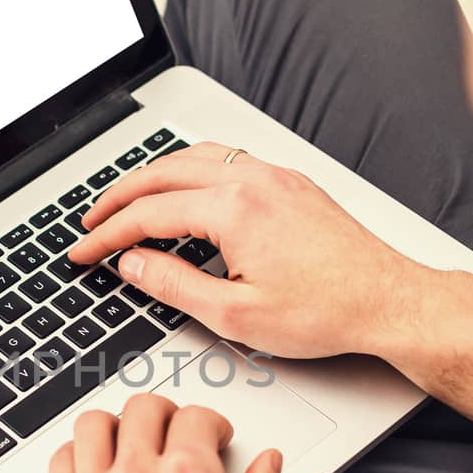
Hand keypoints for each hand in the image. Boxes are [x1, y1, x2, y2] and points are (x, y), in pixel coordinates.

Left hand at [46, 393, 282, 472]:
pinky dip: (78, 455)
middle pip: (144, 409)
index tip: (212, 437)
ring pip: (94, 424)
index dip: (210, 422)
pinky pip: (60, 462)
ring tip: (131, 445)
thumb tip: (268, 464)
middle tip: (175, 436)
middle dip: (166, 416)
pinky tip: (95, 471)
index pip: (194, 417)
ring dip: (117, 426)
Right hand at [69, 143, 439, 359]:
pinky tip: (185, 188)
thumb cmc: (327, 311)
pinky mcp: (292, 184)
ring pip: (195, 157)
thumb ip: (174, 285)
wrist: (388, 302)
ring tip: (128, 200)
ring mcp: (275, 177)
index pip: (148, 214)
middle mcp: (253, 181)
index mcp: (234, 210)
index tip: (83, 251)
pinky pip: (226, 160)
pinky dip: (190, 169)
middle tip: (90, 222)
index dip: (107, 235)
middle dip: (118, 197)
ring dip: (153, 175)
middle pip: (162, 173)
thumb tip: (133, 264)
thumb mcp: (235, 314)